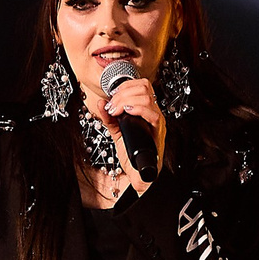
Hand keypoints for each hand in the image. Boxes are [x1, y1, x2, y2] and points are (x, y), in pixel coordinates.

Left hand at [100, 68, 164, 189]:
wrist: (139, 174)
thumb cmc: (132, 154)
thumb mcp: (116, 132)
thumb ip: (109, 118)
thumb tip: (101, 103)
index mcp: (146, 110)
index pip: (141, 85)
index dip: (125, 85)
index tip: (112, 95)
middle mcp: (153, 113)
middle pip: (144, 87)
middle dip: (123, 93)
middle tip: (111, 106)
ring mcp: (156, 122)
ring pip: (147, 97)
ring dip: (126, 100)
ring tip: (115, 111)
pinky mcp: (157, 132)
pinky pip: (153, 114)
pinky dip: (138, 110)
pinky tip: (127, 113)